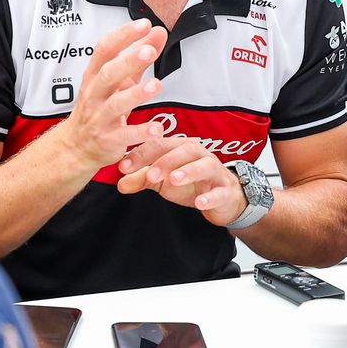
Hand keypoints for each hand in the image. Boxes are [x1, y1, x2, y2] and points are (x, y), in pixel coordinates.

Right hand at [54, 19, 169, 171]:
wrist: (77, 145)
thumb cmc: (99, 107)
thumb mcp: (118, 80)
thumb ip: (139, 58)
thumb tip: (157, 32)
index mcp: (96, 75)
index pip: (105, 49)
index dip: (123, 35)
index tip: (143, 24)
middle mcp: (95, 94)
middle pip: (108, 74)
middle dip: (128, 61)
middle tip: (148, 50)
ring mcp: (100, 117)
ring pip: (115, 104)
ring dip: (135, 94)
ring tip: (155, 85)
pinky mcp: (108, 140)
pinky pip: (124, 135)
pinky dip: (141, 132)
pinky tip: (157, 128)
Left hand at [115, 136, 248, 225]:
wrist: (224, 198)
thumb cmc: (192, 183)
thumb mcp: (163, 181)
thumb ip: (142, 179)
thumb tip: (120, 183)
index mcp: (181, 149)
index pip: (160, 145)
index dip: (141, 154)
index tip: (123, 167)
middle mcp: (200, 155)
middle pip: (184, 150)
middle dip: (166, 161)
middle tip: (150, 174)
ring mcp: (215, 172)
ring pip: (204, 166)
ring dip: (189, 171)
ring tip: (174, 180)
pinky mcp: (226, 191)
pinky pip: (220, 192)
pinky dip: (211, 196)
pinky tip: (200, 202)